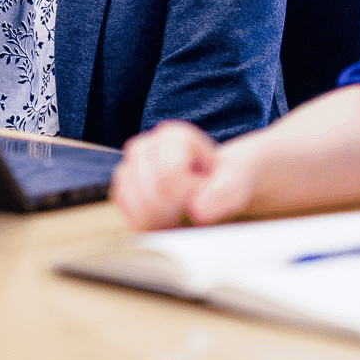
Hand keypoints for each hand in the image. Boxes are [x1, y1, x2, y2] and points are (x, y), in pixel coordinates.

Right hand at [112, 121, 259, 229]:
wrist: (214, 191)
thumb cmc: (224, 184)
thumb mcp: (236, 184)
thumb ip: (225, 191)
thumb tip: (199, 207)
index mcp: (173, 137)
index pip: (169, 173)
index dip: (186, 193)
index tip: (201, 193)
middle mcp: (144, 147)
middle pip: (146, 190)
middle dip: (170, 209)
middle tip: (188, 209)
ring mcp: (128, 168)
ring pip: (128, 198)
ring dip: (153, 217)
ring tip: (176, 216)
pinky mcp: (122, 190)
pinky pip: (123, 210)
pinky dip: (141, 222)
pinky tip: (161, 222)